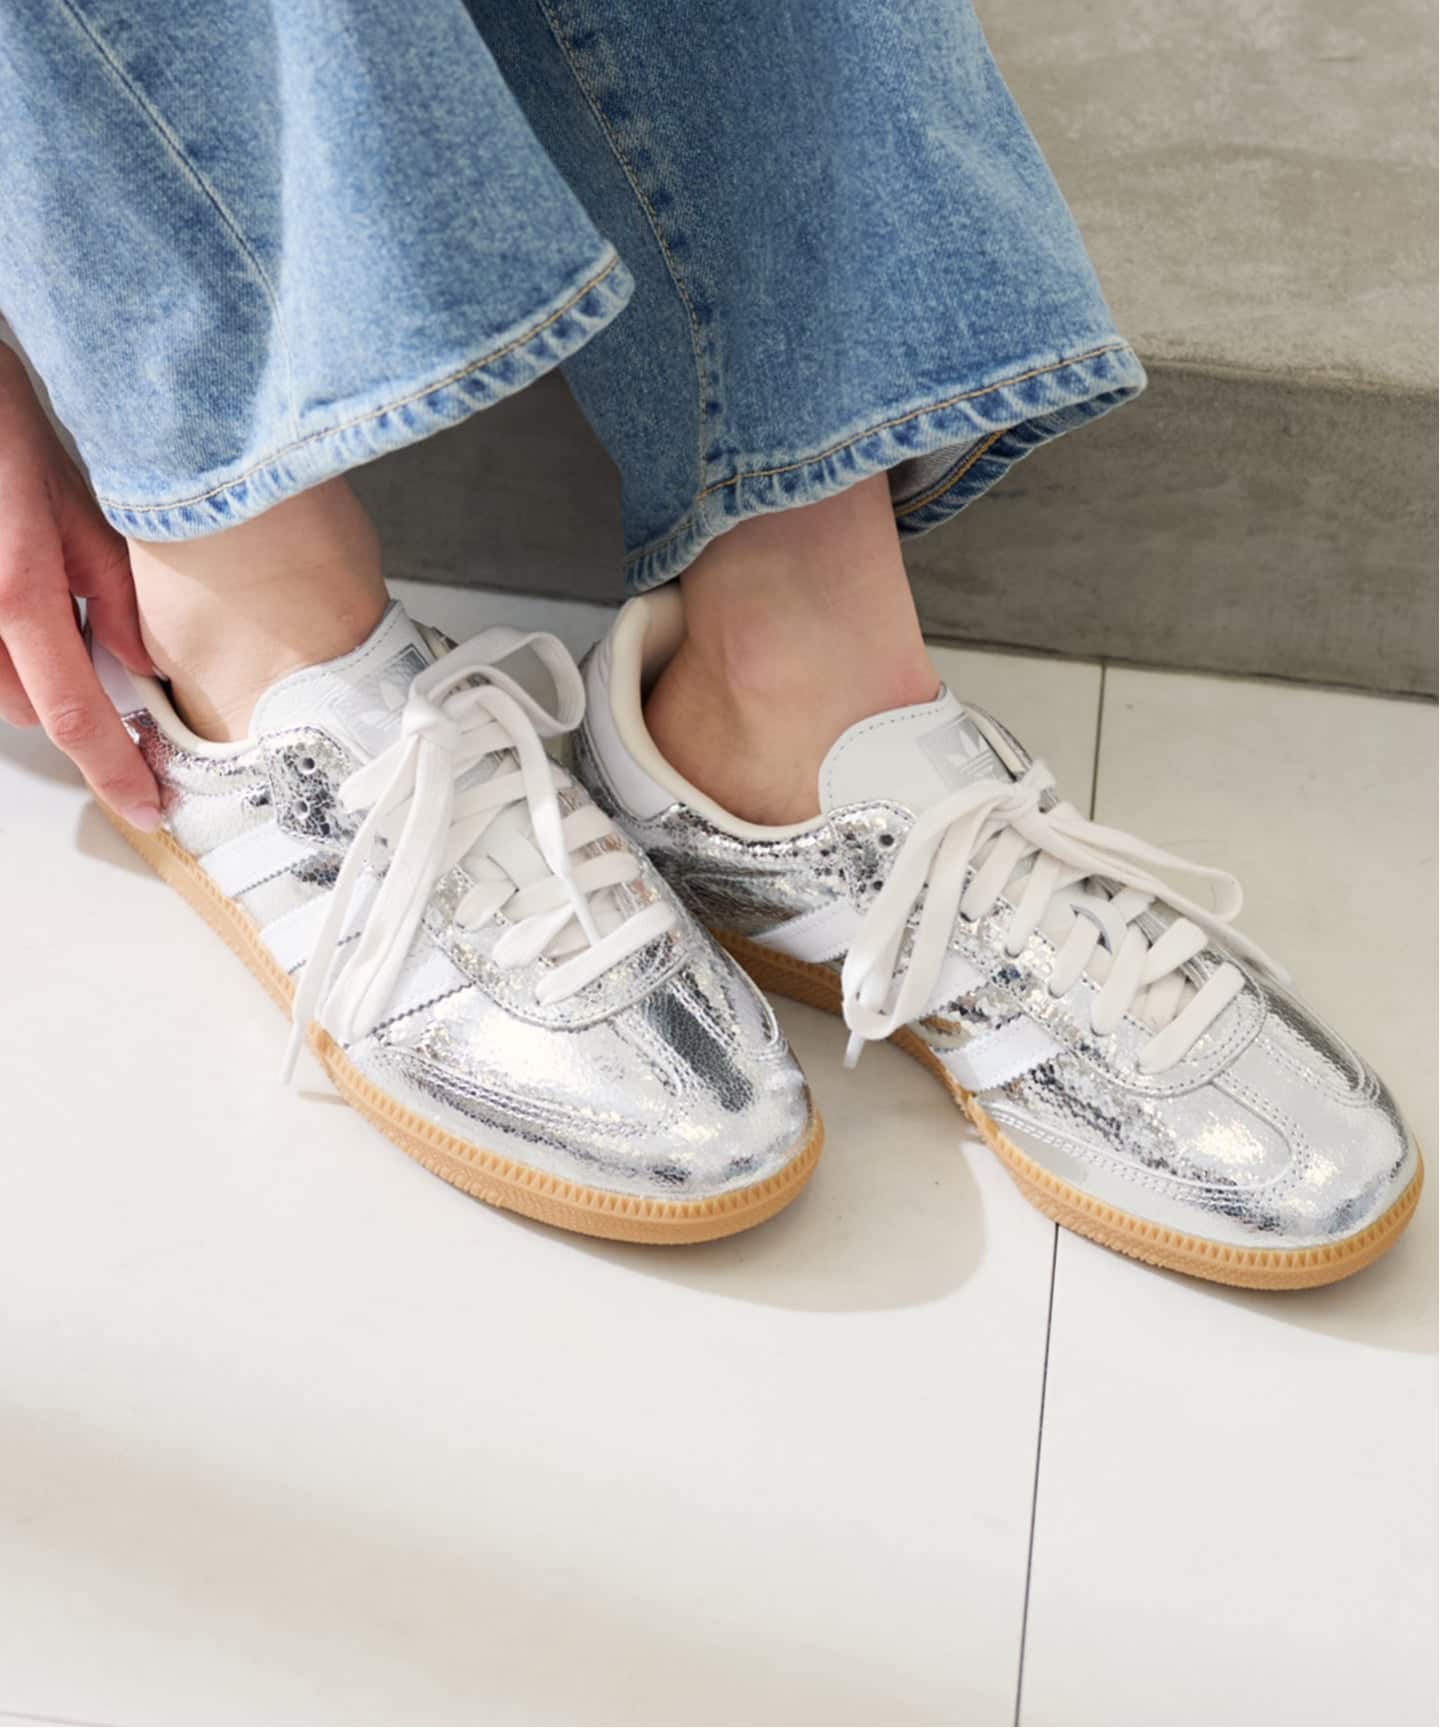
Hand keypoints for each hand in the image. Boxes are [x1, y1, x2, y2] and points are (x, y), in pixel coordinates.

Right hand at [0, 343, 159, 827]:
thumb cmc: (2, 419)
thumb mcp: (81, 498)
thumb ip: (114, 590)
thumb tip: (145, 665)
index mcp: (16, 588)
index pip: (76, 715)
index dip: (114, 772)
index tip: (147, 807)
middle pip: (31, 708)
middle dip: (74, 697)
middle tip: (101, 644)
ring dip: (31, 667)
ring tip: (42, 592)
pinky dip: (6, 639)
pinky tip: (18, 584)